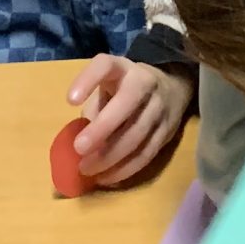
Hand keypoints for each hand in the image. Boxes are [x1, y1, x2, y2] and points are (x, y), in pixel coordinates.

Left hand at [66, 53, 193, 187]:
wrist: (174, 88)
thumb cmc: (127, 89)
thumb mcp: (110, 85)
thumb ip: (95, 108)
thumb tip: (77, 142)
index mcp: (123, 68)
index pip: (105, 66)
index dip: (88, 80)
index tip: (70, 100)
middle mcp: (144, 83)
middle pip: (126, 104)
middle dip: (101, 129)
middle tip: (78, 149)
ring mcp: (159, 108)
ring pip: (137, 135)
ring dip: (110, 157)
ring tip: (87, 169)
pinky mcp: (168, 131)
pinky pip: (146, 154)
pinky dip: (125, 169)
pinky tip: (107, 177)